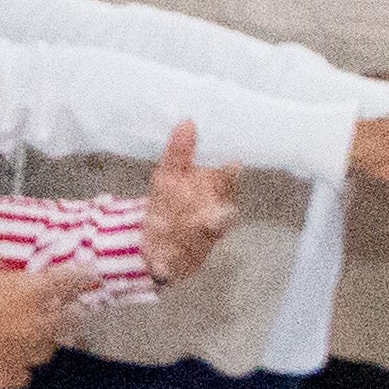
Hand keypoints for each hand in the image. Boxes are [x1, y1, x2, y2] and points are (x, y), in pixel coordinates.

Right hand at [0, 262, 89, 388]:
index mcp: (28, 294)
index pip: (69, 281)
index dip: (83, 276)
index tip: (91, 274)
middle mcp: (34, 326)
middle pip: (69, 320)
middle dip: (70, 312)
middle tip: (62, 307)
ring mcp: (23, 356)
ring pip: (48, 349)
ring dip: (43, 340)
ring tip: (30, 335)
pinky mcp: (6, 377)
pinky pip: (24, 373)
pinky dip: (19, 365)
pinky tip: (6, 360)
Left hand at [137, 120, 235, 284]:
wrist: (159, 241)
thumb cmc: (173, 203)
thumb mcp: (170, 175)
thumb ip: (179, 152)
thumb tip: (186, 122)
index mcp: (214, 197)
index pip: (226, 187)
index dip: (228, 179)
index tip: (231, 165)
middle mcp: (211, 222)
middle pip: (216, 219)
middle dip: (213, 216)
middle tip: (212, 213)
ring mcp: (198, 245)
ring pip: (196, 242)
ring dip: (185, 238)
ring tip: (166, 229)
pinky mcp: (180, 265)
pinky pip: (174, 266)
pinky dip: (166, 265)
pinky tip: (157, 266)